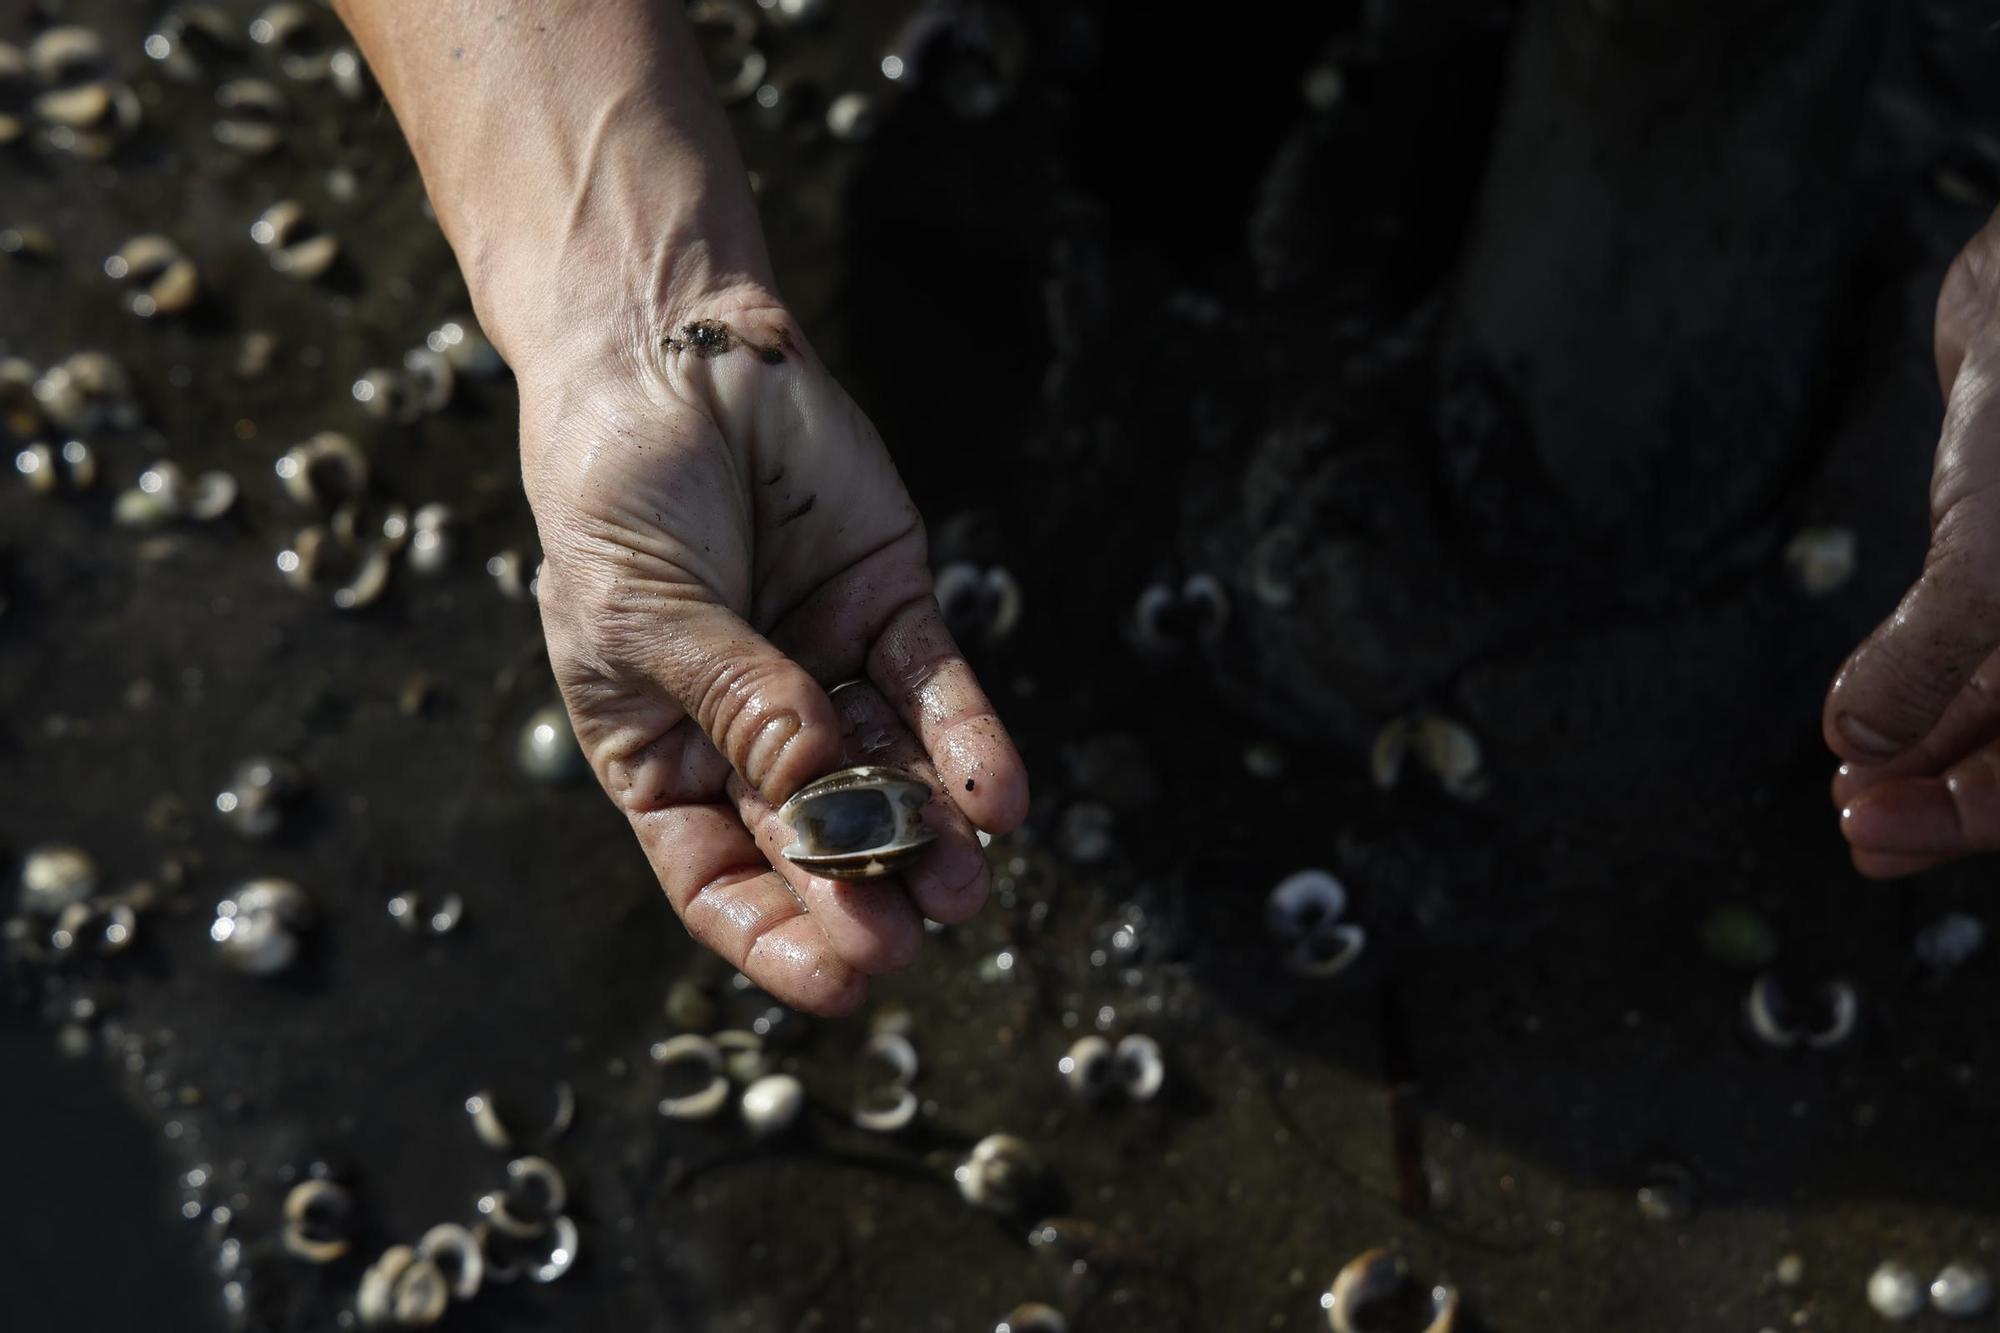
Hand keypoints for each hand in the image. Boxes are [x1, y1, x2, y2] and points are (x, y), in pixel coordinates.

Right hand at [522, 284, 1027, 1012]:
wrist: (668, 350)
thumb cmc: (616, 491)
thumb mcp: (644, 611)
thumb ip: (736, 700)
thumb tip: (818, 797)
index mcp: (662, 754)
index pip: (718, 875)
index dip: (775, 936)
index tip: (841, 985)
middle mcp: (752, 731)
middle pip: (816, 839)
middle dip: (864, 893)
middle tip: (911, 938)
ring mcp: (827, 671)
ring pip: (889, 776)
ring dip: (931, 832)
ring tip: (969, 883)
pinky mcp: (891, 608)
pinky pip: (936, 689)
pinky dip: (969, 742)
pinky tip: (1000, 796)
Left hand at [1826, 204, 1999, 875]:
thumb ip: (1937, 652)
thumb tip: (1861, 746)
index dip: (1985, 812)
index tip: (1880, 835)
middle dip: (1950, 795)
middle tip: (1857, 830)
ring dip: (1930, 756)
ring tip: (1850, 796)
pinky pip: (1985, 654)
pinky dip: (1929, 695)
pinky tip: (1865, 735)